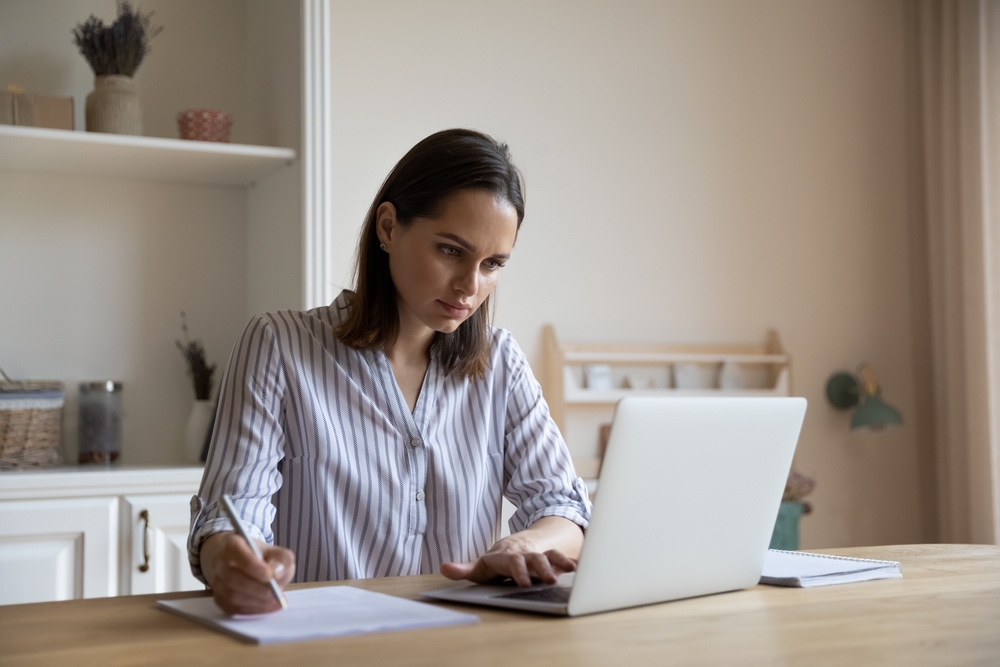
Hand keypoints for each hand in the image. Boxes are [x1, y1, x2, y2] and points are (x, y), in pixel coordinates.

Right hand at [199, 531, 295, 614]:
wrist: (238, 563)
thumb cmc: (258, 556)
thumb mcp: (274, 551)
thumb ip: (281, 558)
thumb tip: (277, 572)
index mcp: (232, 544)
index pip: (235, 551)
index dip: (252, 565)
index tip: (270, 576)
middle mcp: (219, 563)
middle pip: (233, 578)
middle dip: (258, 589)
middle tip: (277, 593)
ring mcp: (217, 582)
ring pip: (232, 596)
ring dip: (257, 601)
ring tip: (276, 600)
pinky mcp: (219, 599)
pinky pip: (233, 608)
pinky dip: (253, 610)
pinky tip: (268, 606)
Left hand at [440, 531, 577, 587]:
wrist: (516, 543)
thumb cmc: (498, 560)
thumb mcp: (481, 566)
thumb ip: (464, 570)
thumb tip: (444, 568)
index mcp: (507, 557)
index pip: (512, 562)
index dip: (519, 571)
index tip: (524, 583)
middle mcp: (524, 554)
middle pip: (534, 558)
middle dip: (542, 569)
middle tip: (549, 581)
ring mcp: (538, 554)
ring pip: (549, 555)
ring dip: (558, 563)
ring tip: (568, 572)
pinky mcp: (550, 557)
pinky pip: (560, 557)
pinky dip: (569, 561)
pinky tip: (578, 568)